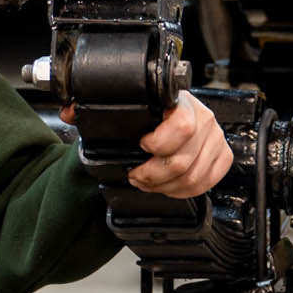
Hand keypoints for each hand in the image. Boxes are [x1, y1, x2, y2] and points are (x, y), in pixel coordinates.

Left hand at [62, 90, 232, 197]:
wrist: (173, 110)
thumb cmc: (150, 110)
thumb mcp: (123, 105)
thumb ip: (94, 106)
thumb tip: (70, 111)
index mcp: (181, 102)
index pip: (181, 125)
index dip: (159, 142)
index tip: (141, 146)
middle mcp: (204, 118)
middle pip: (183, 160)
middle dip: (152, 175)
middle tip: (136, 175)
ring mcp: (215, 138)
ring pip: (193, 176)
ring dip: (165, 186)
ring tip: (148, 182)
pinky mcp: (222, 155)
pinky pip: (207, 182)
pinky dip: (184, 190)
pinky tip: (168, 186)